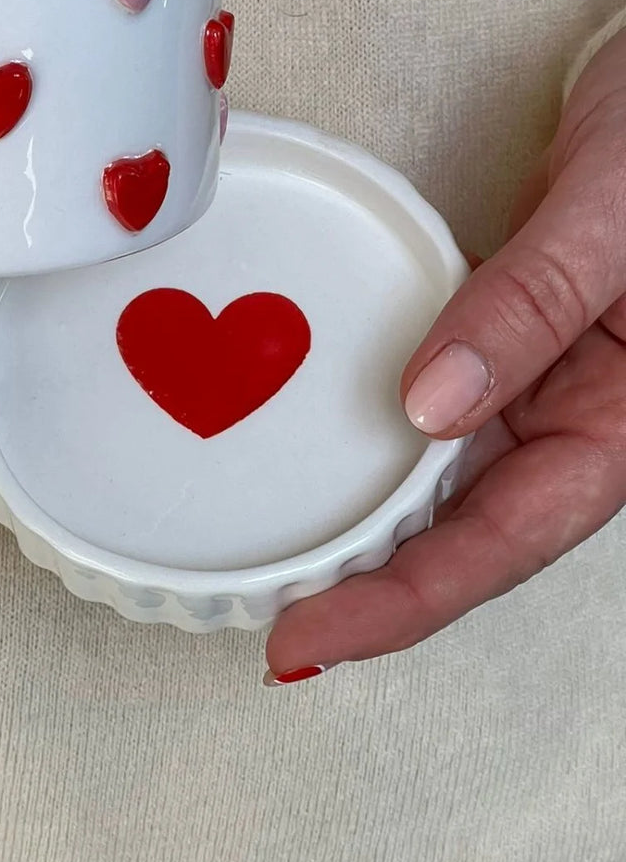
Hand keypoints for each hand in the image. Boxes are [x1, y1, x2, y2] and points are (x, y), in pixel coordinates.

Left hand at [265, 27, 625, 682]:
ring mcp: (541, 375)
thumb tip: (430, 406)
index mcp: (624, 423)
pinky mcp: (508, 329)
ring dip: (372, 519)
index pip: (501, 541)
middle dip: (373, 587)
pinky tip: (326, 442)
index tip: (306, 640)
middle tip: (270, 620)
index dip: (402, 604)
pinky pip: (437, 396)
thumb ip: (532, 306)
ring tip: (284, 559)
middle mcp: (578, 416)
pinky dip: (380, 428)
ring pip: (447, 474)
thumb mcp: (611, 221)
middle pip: (467, 531)